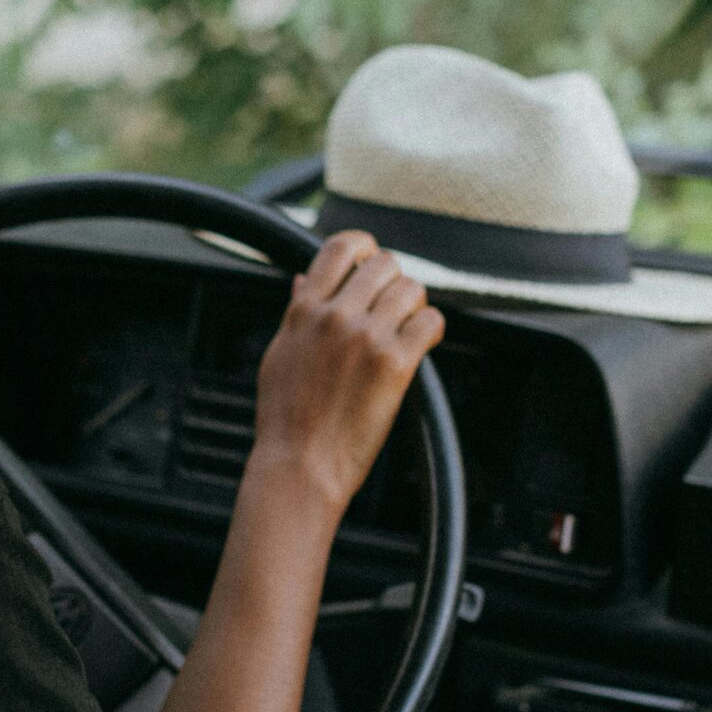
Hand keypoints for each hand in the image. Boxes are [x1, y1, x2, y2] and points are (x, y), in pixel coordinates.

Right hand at [250, 230, 444, 507]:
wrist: (299, 465)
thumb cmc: (285, 419)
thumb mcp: (280, 355)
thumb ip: (297, 313)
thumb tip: (305, 280)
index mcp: (304, 310)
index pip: (340, 248)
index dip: (364, 246)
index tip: (371, 259)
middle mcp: (335, 317)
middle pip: (384, 264)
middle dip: (394, 280)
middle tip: (394, 305)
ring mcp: (366, 338)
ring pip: (411, 290)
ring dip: (415, 305)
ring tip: (407, 328)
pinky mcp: (395, 364)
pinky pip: (431, 322)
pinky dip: (431, 329)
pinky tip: (421, 344)